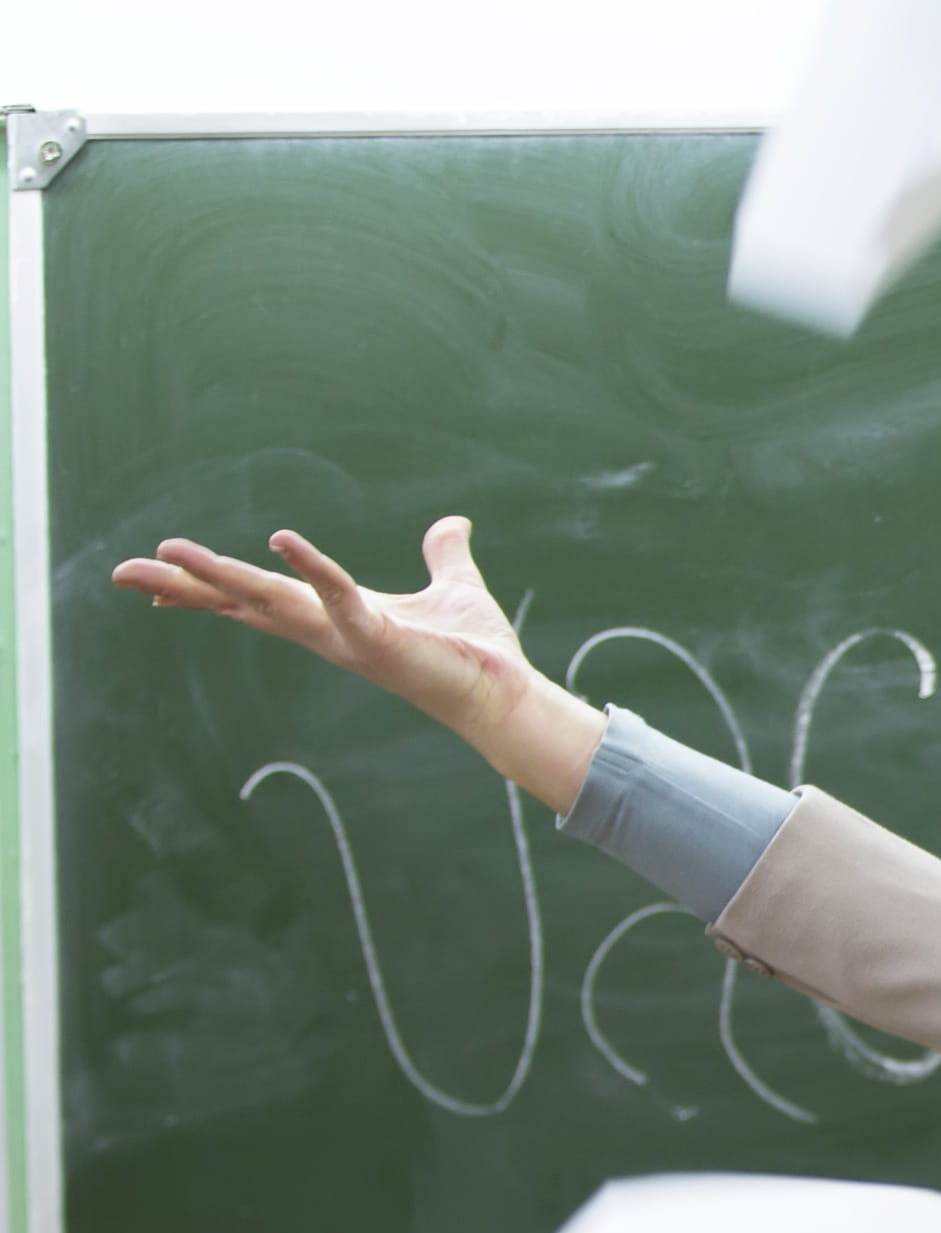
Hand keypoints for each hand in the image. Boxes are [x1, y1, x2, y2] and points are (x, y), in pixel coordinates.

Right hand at [112, 518, 601, 806]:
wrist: (508, 691)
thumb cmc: (475, 651)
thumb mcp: (453, 587)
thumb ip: (444, 555)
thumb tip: (453, 522)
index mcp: (333, 617)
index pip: (257, 600)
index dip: (209, 588)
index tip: (159, 572)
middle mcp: (328, 631)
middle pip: (242, 602)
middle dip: (184, 586)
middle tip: (123, 570)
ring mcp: (347, 638)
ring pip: (268, 601)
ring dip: (220, 576)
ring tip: (169, 552)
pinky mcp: (377, 640)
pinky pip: (337, 597)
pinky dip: (312, 568)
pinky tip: (281, 539)